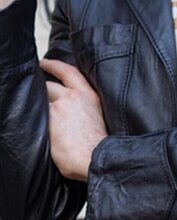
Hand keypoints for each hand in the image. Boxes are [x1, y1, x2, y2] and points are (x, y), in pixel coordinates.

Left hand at [41, 58, 107, 181]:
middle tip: (33, 89)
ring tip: (34, 113)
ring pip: (40, 102)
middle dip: (40, 87)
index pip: (69, 72)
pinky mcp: (47, 121)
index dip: (54, 65)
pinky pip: (35, 117)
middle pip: (49, 85)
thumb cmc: (100, 145)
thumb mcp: (98, 117)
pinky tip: (33, 128)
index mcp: (89, 96)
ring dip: (37, 107)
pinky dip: (33, 121)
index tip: (44, 62)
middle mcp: (73, 97)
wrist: (95, 157)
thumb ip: (84, 110)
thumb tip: (74, 115)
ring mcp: (58, 108)